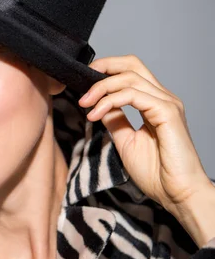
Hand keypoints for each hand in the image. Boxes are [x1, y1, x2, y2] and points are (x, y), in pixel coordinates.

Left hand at [77, 55, 212, 215]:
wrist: (177, 194)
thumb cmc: (156, 173)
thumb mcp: (125, 141)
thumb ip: (115, 120)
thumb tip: (99, 106)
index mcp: (153, 103)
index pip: (130, 72)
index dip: (105, 71)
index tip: (82, 85)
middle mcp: (162, 98)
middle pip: (132, 64)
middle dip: (103, 67)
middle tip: (81, 81)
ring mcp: (166, 103)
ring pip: (129, 78)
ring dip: (100, 88)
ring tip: (85, 104)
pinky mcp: (167, 112)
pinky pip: (133, 95)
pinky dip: (109, 101)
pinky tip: (95, 114)